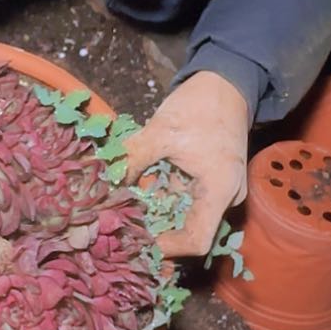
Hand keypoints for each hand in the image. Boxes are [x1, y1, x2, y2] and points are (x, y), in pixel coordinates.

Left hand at [123, 71, 250, 257]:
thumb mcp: (161, 131)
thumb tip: (104, 184)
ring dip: (154, 213)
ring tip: (121, 210)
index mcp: (220, 191)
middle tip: (119, 227)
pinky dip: (160, 197)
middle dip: (154, 230)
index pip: (197, 240)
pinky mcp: (208, 182)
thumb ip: (132, 159)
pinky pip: (183, 199)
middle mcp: (224, 198)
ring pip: (183, 214)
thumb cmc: (200, 106)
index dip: (166, 247)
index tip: (136, 240)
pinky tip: (134, 192)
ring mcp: (218, 191)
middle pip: (188, 230)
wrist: (226, 82)